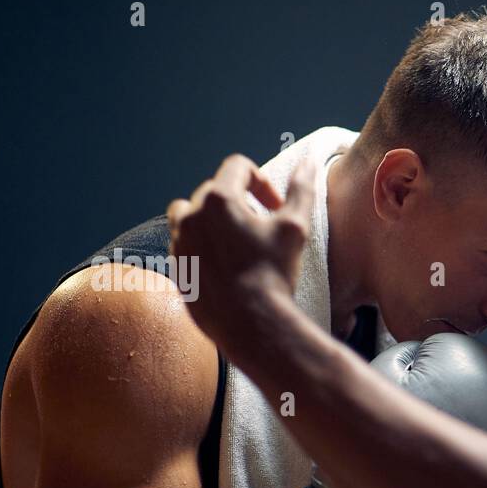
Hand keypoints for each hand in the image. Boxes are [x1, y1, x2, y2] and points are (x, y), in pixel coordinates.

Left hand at [166, 154, 315, 353]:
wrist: (252, 326)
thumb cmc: (274, 274)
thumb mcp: (295, 228)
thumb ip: (301, 190)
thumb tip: (309, 162)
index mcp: (219, 200)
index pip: (238, 167)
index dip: (261, 182)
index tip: (275, 207)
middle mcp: (191, 216)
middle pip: (213, 190)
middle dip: (239, 202)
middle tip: (262, 228)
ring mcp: (179, 244)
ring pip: (189, 215)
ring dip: (211, 220)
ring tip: (236, 242)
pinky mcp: (177, 269)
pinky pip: (184, 245)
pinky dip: (202, 247)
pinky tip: (226, 266)